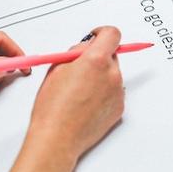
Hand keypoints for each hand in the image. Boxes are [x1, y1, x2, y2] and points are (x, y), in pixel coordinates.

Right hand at [0, 26, 124, 171]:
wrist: (57, 138)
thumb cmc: (52, 107)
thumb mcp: (56, 68)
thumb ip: (75, 53)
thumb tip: (86, 47)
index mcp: (96, 61)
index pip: (112, 34)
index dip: (102, 33)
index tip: (95, 36)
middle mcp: (112, 74)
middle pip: (112, 55)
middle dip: (98, 57)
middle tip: (79, 70)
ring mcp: (118, 91)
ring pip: (112, 74)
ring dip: (100, 76)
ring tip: (79, 92)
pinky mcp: (120, 107)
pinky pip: (114, 92)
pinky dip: (103, 93)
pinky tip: (86, 104)